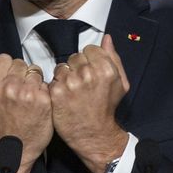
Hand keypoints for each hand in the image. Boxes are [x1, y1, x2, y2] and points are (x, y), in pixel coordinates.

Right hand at [0, 54, 51, 172]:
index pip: (3, 59)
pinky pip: (45, 84)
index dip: (6, 68)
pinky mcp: (43, 100)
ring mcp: (28, 93)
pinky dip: (43, 91)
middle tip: (19, 89)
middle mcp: (9, 88)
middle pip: (20, 64)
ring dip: (33, 81)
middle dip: (20, 74)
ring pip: (34, 72)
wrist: (13, 150)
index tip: (9, 78)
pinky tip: (37, 102)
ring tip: (28, 97)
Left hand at [49, 34, 130, 172]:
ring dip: (65, 77)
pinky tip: (64, 97)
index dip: (90, 60)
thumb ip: (113, 57)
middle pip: (75, 57)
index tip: (91, 73)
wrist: (95, 134)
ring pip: (62, 67)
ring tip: (73, 91)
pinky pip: (53, 79)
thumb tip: (106, 38)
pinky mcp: (57, 92)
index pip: (90, 49)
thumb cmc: (107, 107)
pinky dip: (57, 87)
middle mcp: (88, 73)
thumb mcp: (120, 82)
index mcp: (105, 68)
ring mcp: (71, 83)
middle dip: (77, 68)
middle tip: (82, 84)